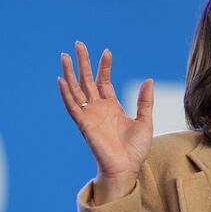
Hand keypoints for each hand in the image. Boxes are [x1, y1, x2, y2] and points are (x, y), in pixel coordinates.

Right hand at [58, 41, 153, 203]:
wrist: (127, 167)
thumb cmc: (136, 149)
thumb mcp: (145, 120)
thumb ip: (145, 101)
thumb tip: (148, 80)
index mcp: (112, 107)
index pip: (104, 81)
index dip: (104, 67)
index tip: (106, 51)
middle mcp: (99, 108)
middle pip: (87, 81)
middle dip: (83, 62)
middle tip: (78, 44)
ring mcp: (90, 115)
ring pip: (77, 89)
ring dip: (70, 73)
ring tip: (64, 56)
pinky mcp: (84, 124)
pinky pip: (72, 106)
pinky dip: (66, 93)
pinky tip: (61, 80)